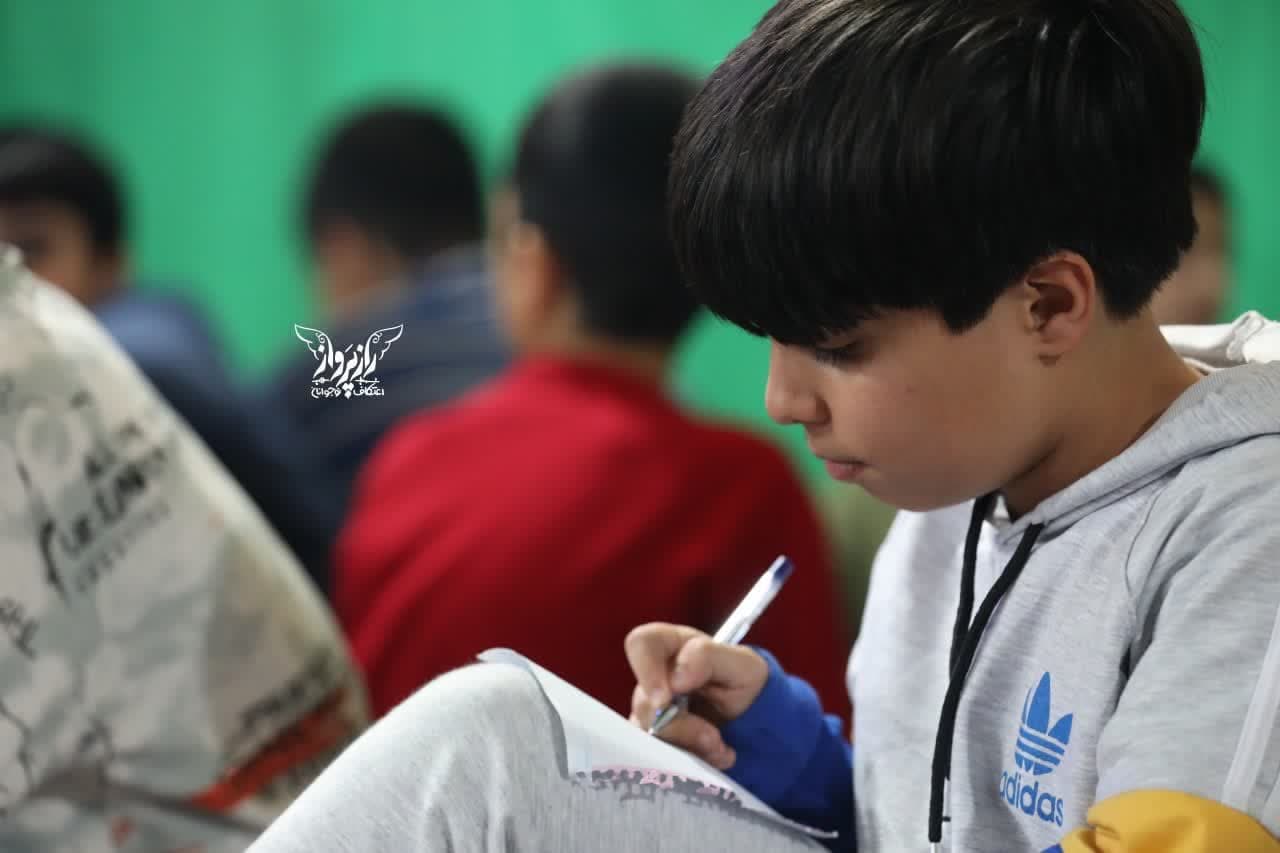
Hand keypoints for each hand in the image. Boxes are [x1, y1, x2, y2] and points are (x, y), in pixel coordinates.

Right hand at [625, 623, 769, 769]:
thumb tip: (674, 678)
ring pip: (649, 734)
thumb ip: (707, 657)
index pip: (641, 644)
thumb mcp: (742, 664)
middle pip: (644, 702)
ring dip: (688, 746)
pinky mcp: (657, 741)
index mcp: (674, 647)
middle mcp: (657, 678)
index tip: (665, 700)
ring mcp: (653, 712)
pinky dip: (689, 761)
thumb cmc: (747, 682)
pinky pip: (658, 756)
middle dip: (680, 726)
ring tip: (719, 747)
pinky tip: (714, 756)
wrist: (755, 720)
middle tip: (712, 736)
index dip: (647, 671)